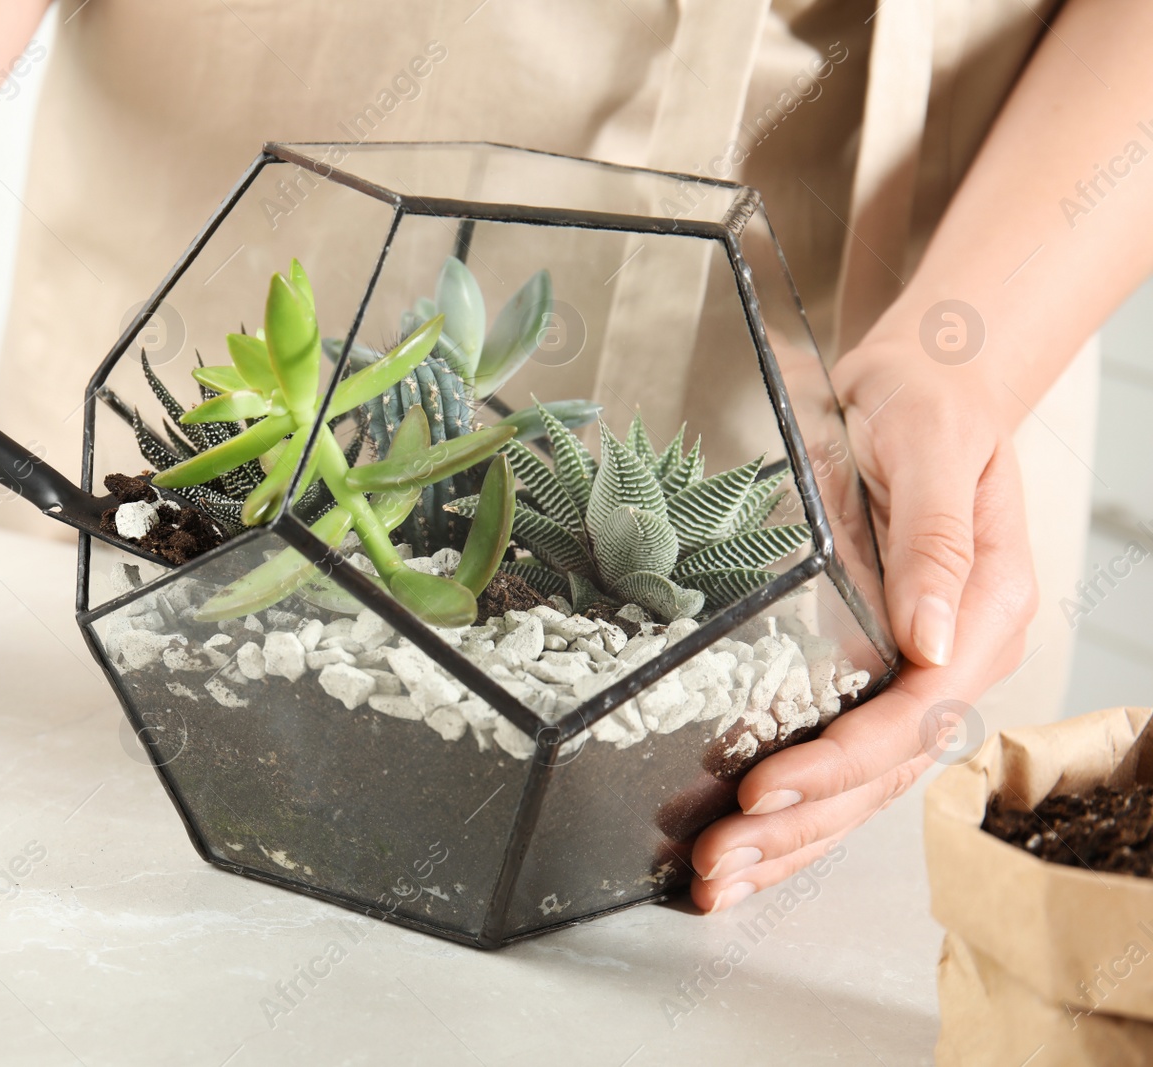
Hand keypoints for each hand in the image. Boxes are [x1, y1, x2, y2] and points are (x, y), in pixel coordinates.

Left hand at [689, 342, 1038, 911]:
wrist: (923, 382)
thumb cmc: (928, 406)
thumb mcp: (931, 451)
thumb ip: (936, 543)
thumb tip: (927, 638)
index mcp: (982, 615)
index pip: (911, 716)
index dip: (836, 762)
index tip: (761, 789)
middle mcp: (953, 658)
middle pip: (879, 770)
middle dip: (795, 824)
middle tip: (715, 865)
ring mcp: (916, 672)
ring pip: (858, 782)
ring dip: (787, 838)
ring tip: (714, 882)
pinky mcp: (874, 671)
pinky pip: (839, 755)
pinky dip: (792, 805)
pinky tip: (745, 842)